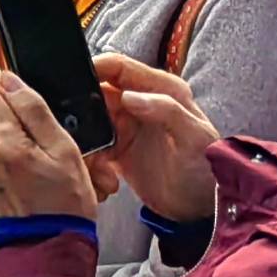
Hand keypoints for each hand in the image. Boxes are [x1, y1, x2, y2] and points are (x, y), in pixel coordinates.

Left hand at [0, 70, 106, 225]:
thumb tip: (7, 79)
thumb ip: (33, 109)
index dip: (6, 92)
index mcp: (2, 142)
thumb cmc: (63, 199)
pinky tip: (3, 166)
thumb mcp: (64, 149)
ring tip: (13, 150)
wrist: (46, 243)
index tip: (21, 106)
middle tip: (16, 125)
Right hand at [92, 52, 224, 227]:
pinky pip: (90, 145)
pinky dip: (90, 160)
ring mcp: (125, 125)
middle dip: (82, 112)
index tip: (70, 82)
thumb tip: (127, 96)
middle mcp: (140, 102)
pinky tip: (105, 179)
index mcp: (160, 89)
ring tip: (100, 169)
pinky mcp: (116, 148)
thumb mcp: (194, 138)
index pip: (118, 66)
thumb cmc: (206, 169)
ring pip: (88, 121)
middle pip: (95, 93)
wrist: (202, 210)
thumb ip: (166, 110)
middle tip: (78, 136)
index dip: (94, 68)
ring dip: (86, 143)